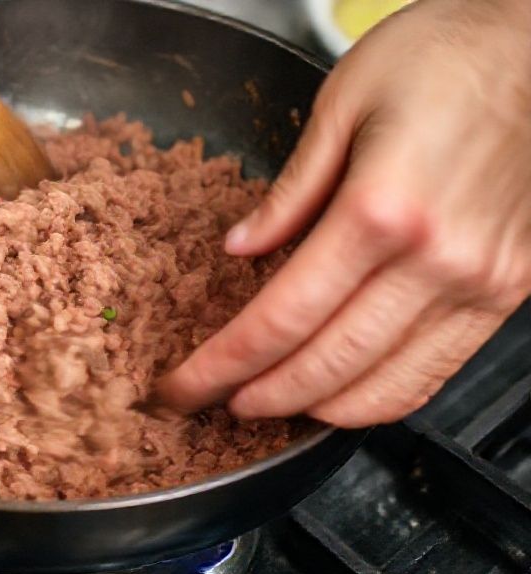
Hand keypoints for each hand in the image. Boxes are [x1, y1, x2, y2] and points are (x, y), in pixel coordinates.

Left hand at [159, 0, 530, 427]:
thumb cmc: (446, 54)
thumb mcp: (343, 102)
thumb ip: (290, 191)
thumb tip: (242, 248)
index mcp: (380, 209)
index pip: (280, 317)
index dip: (222, 363)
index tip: (184, 384)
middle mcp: (436, 259)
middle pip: (325, 363)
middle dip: (255, 397)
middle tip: (209, 403)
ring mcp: (479, 283)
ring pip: (384, 385)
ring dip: (313, 409)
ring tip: (264, 405)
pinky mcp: (508, 291)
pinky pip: (436, 371)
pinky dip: (379, 398)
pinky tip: (340, 395)